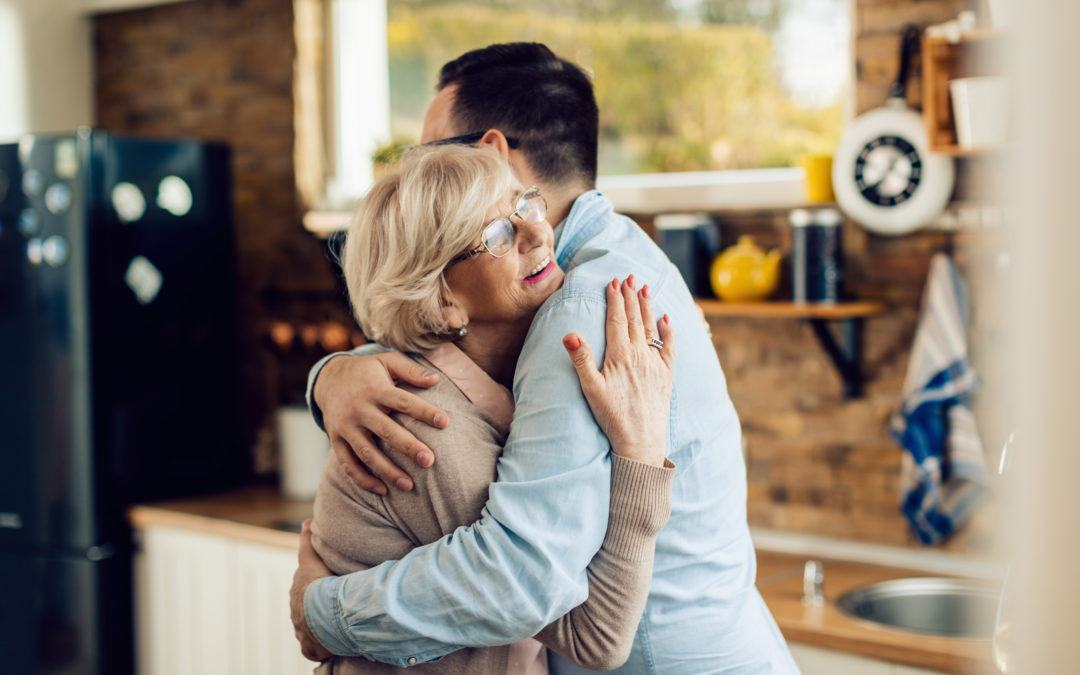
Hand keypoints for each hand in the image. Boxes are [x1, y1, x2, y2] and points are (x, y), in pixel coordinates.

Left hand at [290, 520, 332, 662]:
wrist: (320, 612)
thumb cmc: (319, 584)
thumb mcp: (311, 558)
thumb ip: (307, 539)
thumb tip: (306, 521)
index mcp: (298, 591)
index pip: (304, 587)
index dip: (314, 586)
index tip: (323, 586)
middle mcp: (297, 611)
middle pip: (307, 607)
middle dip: (317, 607)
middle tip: (335, 605)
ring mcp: (302, 630)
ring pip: (312, 627)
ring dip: (321, 626)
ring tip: (338, 626)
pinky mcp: (309, 647)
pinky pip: (316, 647)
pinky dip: (323, 645)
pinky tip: (333, 645)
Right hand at [314, 352, 449, 493]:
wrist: (328, 378)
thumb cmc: (367, 371)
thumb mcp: (387, 361)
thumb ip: (411, 370)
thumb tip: (436, 379)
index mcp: (375, 389)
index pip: (403, 401)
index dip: (424, 412)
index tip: (445, 422)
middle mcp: (359, 409)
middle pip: (386, 430)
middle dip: (408, 447)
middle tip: (430, 461)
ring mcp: (345, 427)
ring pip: (366, 453)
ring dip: (387, 471)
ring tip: (409, 485)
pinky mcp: (336, 440)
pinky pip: (348, 464)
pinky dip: (363, 479)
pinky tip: (383, 490)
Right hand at [562, 276, 675, 465]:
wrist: (640, 441)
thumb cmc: (612, 417)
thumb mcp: (591, 389)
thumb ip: (581, 359)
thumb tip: (569, 334)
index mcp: (620, 356)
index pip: (617, 320)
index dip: (615, 300)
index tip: (614, 282)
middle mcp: (640, 356)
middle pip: (634, 320)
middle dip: (631, 297)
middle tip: (629, 277)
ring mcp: (655, 364)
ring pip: (651, 328)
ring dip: (647, 307)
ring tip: (644, 288)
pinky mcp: (666, 375)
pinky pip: (670, 347)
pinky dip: (668, 331)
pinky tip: (666, 318)